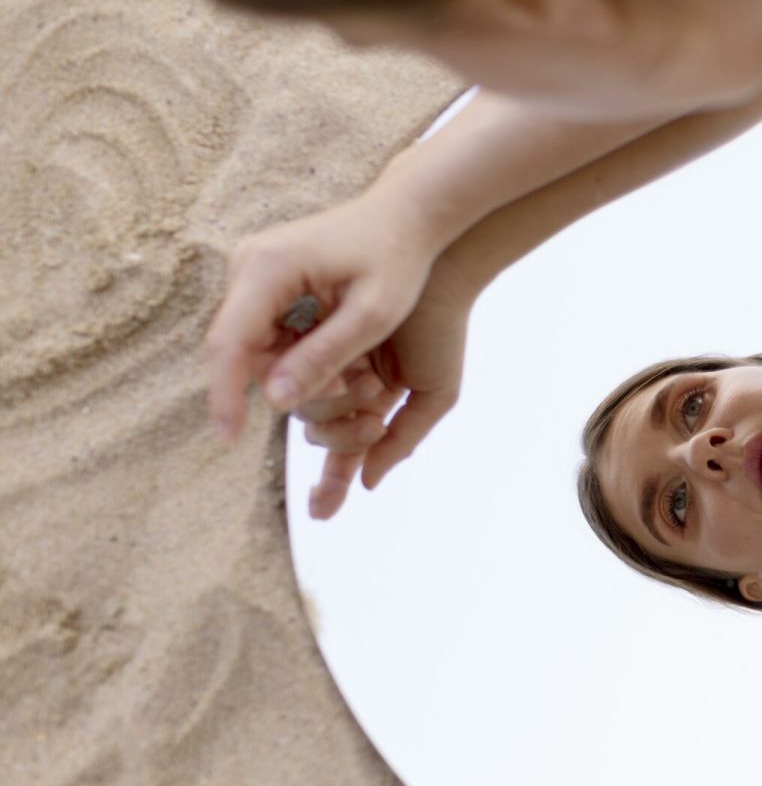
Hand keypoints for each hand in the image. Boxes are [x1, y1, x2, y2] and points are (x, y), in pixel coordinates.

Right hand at [205, 192, 448, 438]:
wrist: (407, 214)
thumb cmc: (398, 259)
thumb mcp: (371, 315)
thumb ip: (324, 356)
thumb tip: (275, 402)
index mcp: (269, 267)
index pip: (229, 343)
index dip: (226, 394)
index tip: (228, 437)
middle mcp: (249, 263)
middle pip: (239, 347)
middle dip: (281, 381)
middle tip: (345, 389)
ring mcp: (253, 269)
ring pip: (253, 344)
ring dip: (293, 369)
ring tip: (354, 373)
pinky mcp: (265, 278)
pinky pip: (267, 330)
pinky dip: (297, 353)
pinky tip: (342, 357)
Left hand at [292, 265, 475, 517]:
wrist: (434, 275)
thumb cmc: (440, 332)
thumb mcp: (434, 395)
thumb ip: (403, 441)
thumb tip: (368, 484)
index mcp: (370, 402)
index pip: (342, 453)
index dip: (330, 484)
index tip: (319, 511)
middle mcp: (343, 385)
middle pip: (321, 435)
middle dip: (342, 439)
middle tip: (374, 419)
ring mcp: (326, 360)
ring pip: (308, 411)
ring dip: (334, 412)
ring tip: (372, 385)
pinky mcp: (311, 336)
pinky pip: (296, 375)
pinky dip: (310, 390)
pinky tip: (335, 390)